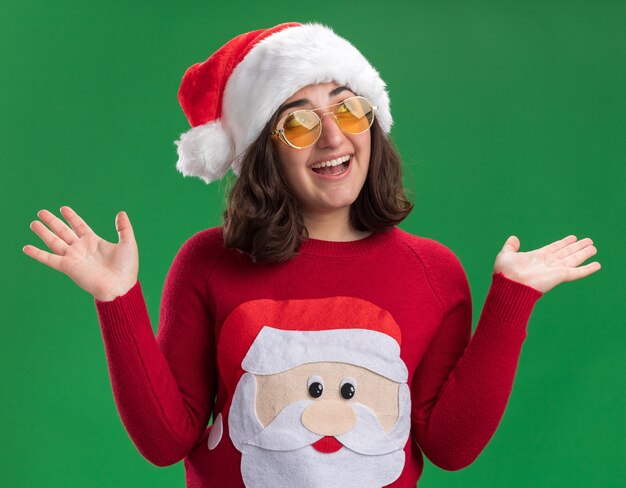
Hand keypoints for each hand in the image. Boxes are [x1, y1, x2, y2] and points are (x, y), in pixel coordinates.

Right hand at [23, 206, 138, 300]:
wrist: (120, 287)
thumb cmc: (127, 268)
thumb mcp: (128, 243)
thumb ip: (124, 228)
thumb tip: (121, 213)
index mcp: (94, 242)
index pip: (79, 226)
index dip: (71, 217)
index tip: (63, 208)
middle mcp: (81, 249)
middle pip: (64, 232)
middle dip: (53, 222)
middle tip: (41, 212)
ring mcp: (73, 257)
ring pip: (54, 242)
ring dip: (43, 233)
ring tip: (34, 223)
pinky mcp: (68, 267)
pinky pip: (49, 259)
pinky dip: (37, 254)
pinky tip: (26, 248)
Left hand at [493, 235, 599, 293]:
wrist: (509, 285)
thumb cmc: (505, 272)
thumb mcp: (506, 255)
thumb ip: (510, 246)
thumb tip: (514, 238)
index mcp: (537, 257)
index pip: (554, 248)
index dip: (563, 242)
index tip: (573, 237)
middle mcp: (548, 263)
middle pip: (566, 252)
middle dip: (577, 246)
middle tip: (588, 240)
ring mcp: (555, 269)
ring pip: (574, 259)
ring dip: (584, 253)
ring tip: (594, 247)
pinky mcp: (560, 276)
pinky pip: (577, 272)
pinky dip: (588, 269)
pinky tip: (597, 264)